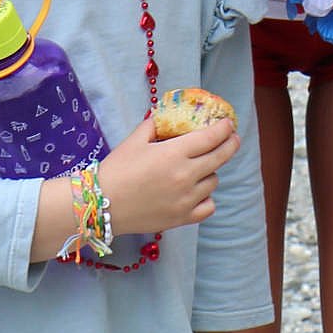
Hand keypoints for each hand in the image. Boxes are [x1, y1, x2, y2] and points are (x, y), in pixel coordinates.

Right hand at [98, 115, 240, 236]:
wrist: (100, 205)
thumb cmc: (117, 169)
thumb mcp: (136, 139)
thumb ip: (156, 124)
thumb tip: (168, 114)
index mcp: (174, 153)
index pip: (211, 138)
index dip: (223, 129)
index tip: (228, 124)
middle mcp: (185, 176)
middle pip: (220, 157)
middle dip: (230, 144)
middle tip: (232, 138)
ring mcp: (185, 200)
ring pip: (214, 181)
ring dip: (211, 171)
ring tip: (201, 167)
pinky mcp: (181, 219)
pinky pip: (208, 206)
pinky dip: (207, 198)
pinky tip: (198, 191)